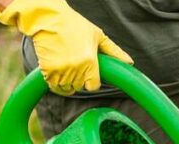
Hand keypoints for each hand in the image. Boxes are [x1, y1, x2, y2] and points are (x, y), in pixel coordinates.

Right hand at [0, 0, 132, 95]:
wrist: (48, 18)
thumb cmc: (74, 25)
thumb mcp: (97, 36)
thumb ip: (114, 51)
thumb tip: (130, 62)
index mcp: (90, 61)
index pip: (93, 86)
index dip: (91, 81)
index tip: (88, 74)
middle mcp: (76, 68)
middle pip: (80, 87)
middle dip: (79, 80)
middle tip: (75, 65)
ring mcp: (61, 70)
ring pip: (67, 89)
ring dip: (67, 83)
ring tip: (66, 67)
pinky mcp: (48, 70)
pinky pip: (54, 86)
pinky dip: (55, 82)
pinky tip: (57, 71)